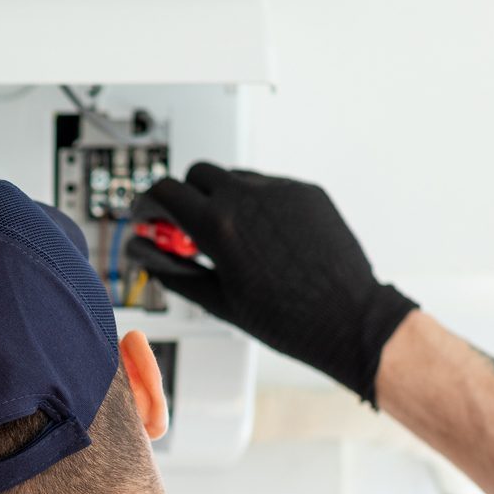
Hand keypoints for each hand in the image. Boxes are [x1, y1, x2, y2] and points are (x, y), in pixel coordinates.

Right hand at [127, 163, 416, 404]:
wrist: (348, 317)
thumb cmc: (290, 320)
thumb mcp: (218, 301)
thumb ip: (173, 271)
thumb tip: (145, 254)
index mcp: (221, 226)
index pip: (165, 192)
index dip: (147, 204)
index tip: (146, 215)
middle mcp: (250, 197)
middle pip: (196, 173)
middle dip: (183, 196)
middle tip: (184, 228)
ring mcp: (281, 190)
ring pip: (233, 177)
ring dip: (219, 199)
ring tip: (229, 239)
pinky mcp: (306, 192)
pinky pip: (268, 186)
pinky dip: (254, 205)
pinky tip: (263, 239)